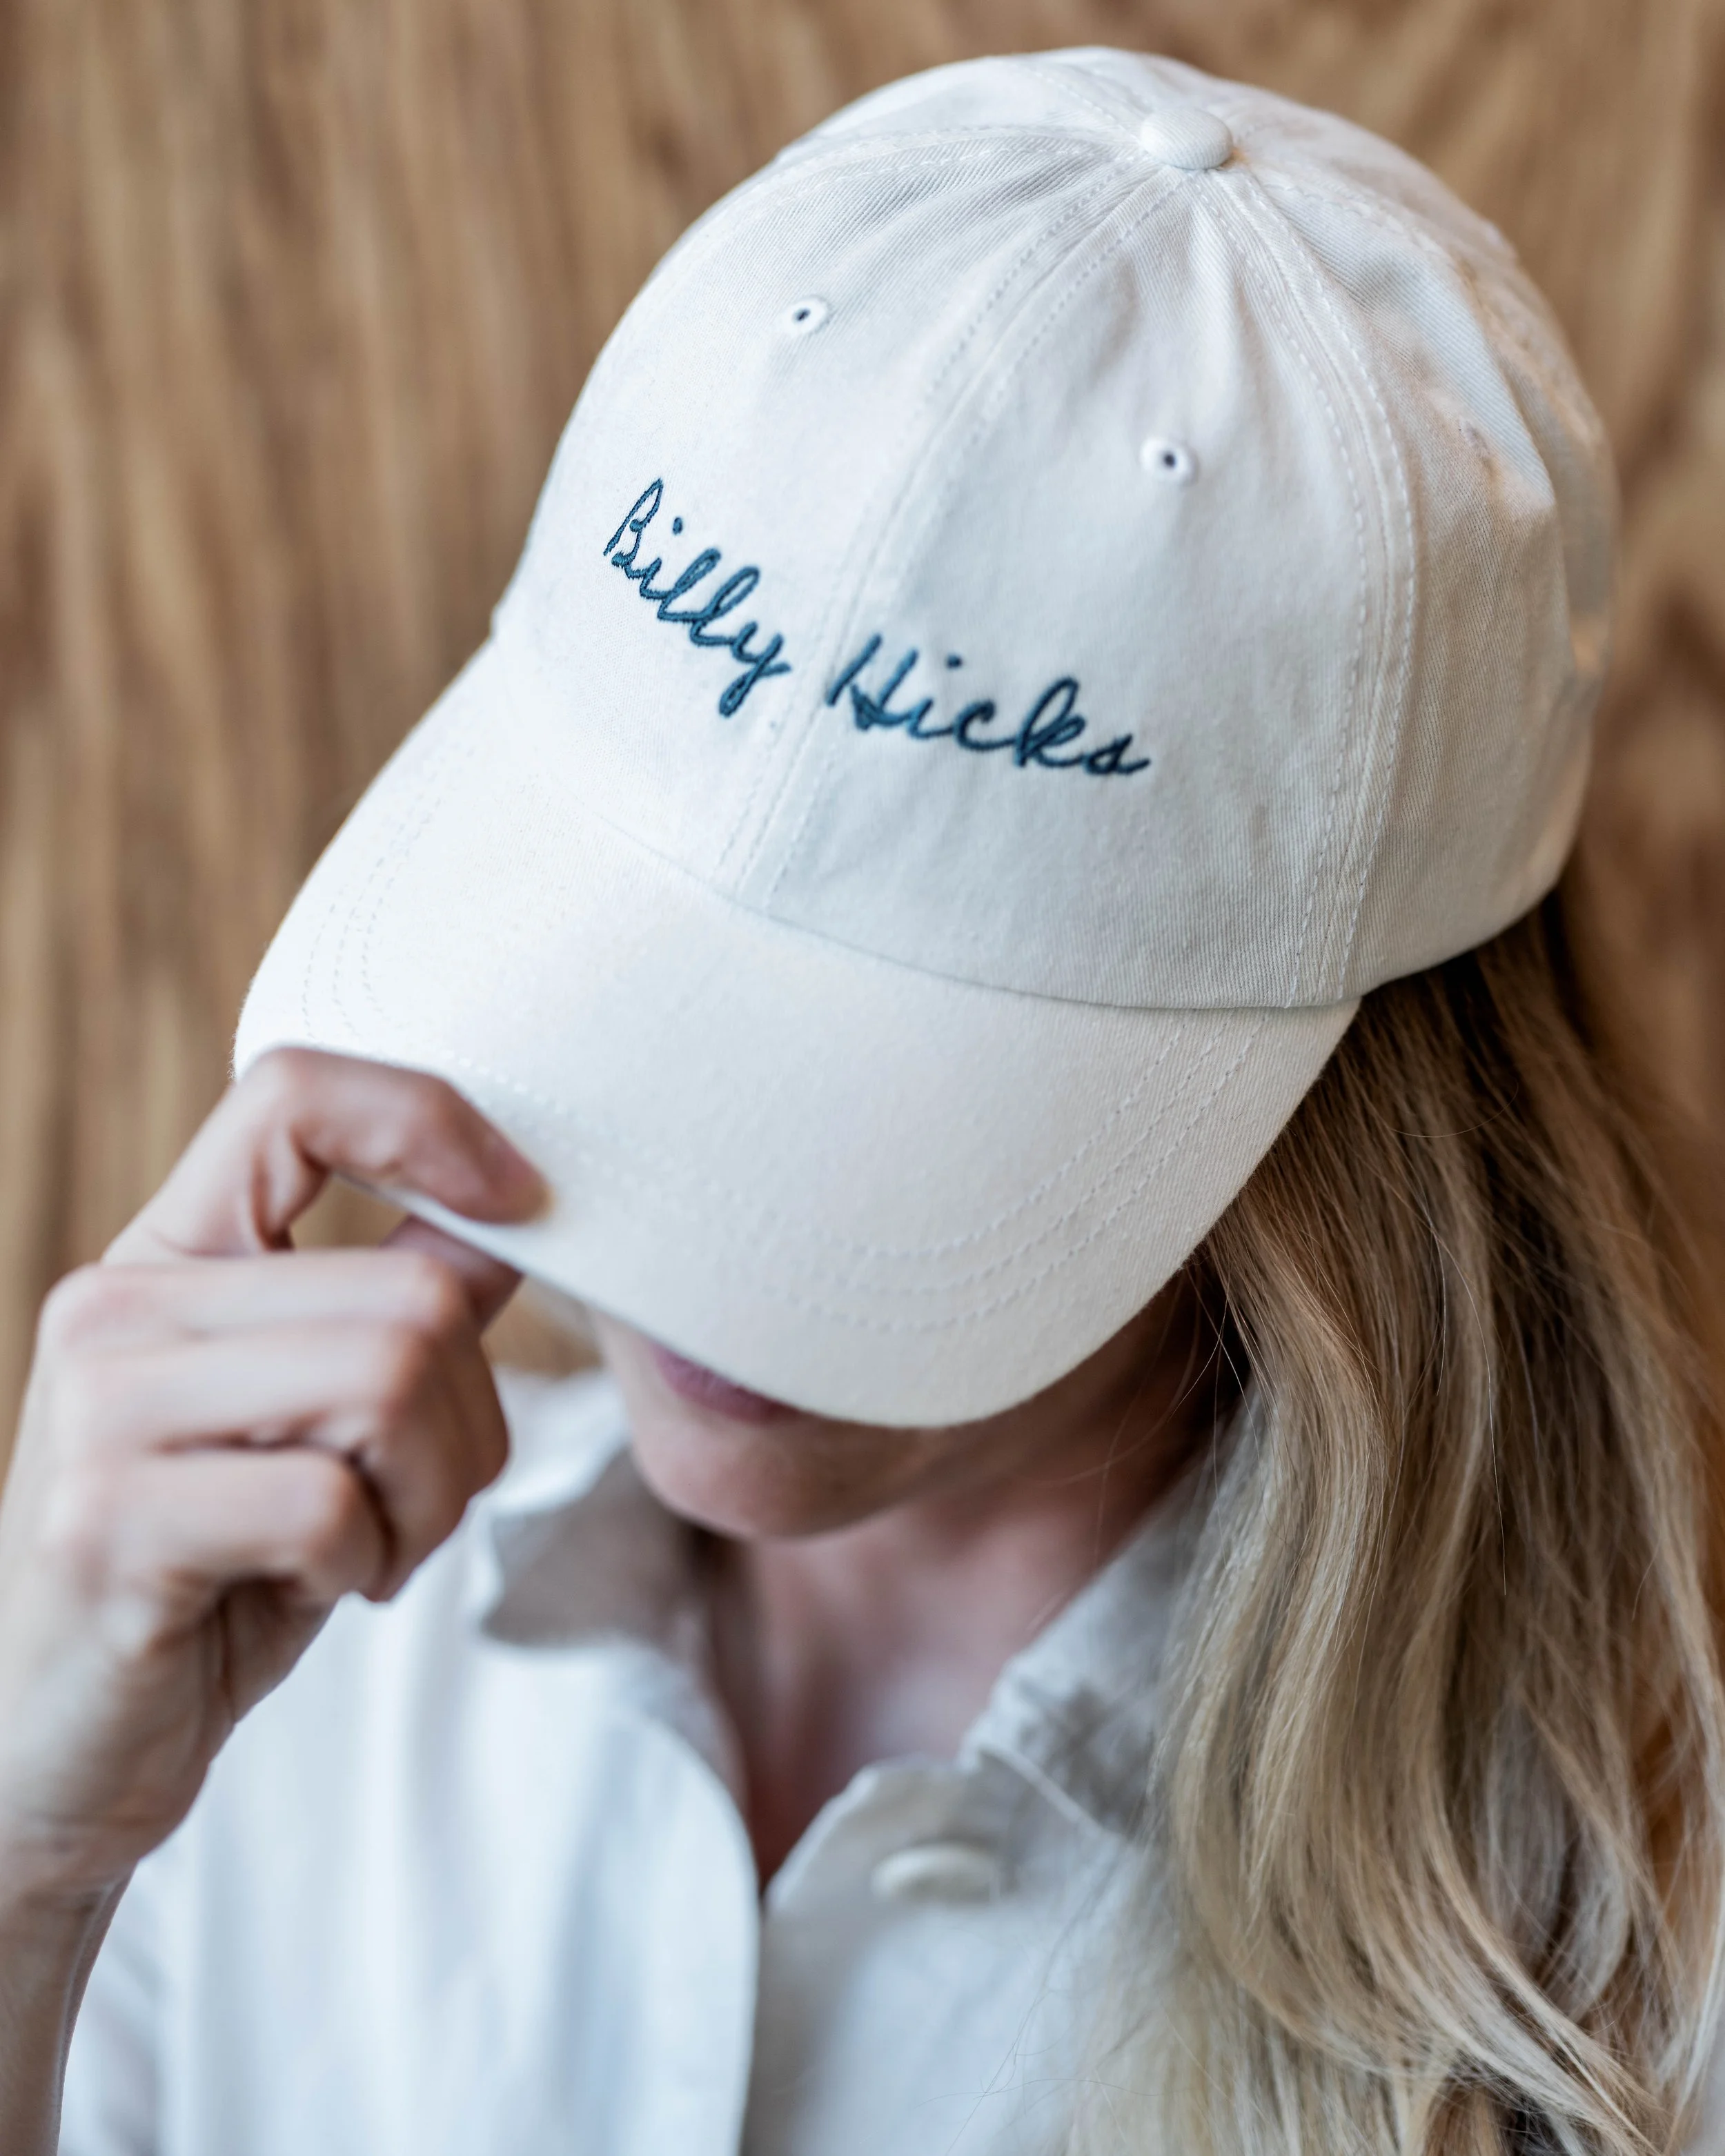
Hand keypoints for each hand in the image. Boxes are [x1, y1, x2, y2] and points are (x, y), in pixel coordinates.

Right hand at [0, 1049, 541, 1913]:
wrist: (58, 1749)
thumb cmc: (215, 1573)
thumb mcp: (314, 1422)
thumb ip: (396, 1307)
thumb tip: (513, 1210)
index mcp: (168, 1257)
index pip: (293, 1094)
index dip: (426, 1121)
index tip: (519, 1201)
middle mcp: (117, 1308)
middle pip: (411, 1292)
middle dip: (467, 1423)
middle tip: (411, 1504)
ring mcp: (100, 1411)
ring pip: (389, 1379)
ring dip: (428, 1496)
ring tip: (365, 1548)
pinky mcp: (108, 1523)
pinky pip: (331, 1504)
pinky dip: (366, 1562)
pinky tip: (312, 1593)